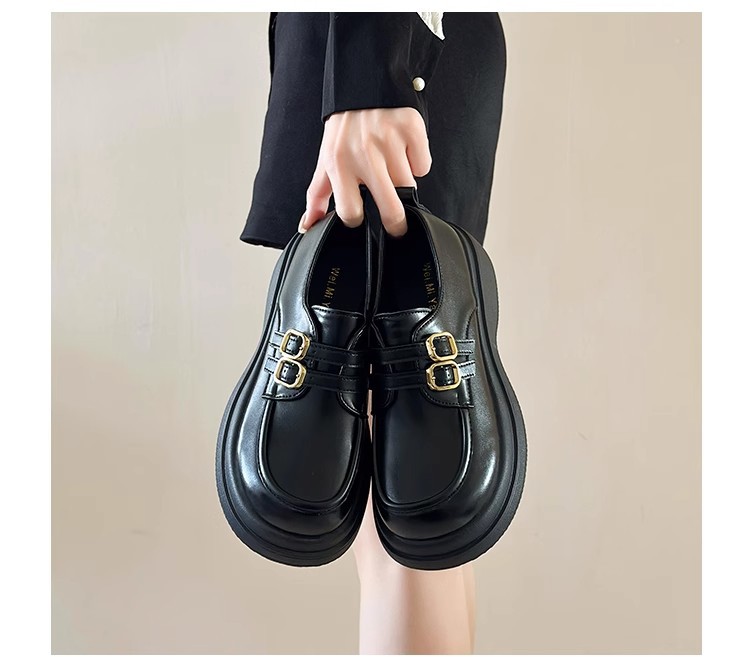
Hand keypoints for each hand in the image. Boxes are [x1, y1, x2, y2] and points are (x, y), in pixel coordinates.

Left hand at [299, 107, 432, 236]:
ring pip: (409, 187)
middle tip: (395, 222)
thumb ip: (317, 196)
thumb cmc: (344, 129)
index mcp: (339, 164)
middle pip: (390, 210)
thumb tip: (307, 226)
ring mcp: (390, 141)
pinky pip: (423, 166)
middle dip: (395, 223)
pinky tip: (405, 151)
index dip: (358, 219)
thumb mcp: (325, 160)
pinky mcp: (411, 130)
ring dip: (403, 183)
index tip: (362, 214)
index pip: (351, 213)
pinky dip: (417, 162)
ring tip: (392, 166)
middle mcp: (364, 153)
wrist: (363, 84)